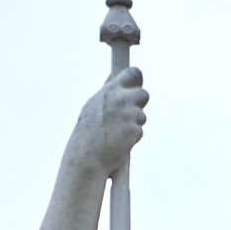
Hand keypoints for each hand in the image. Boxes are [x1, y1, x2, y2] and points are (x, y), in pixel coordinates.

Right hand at [72, 63, 147, 177]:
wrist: (86, 156)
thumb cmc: (88, 131)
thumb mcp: (93, 105)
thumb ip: (108, 91)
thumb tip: (114, 76)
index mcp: (109, 91)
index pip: (133, 73)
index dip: (136, 79)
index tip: (135, 84)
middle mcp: (120, 99)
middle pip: (143, 94)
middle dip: (138, 104)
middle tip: (128, 114)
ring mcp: (129, 115)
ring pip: (141, 115)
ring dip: (133, 123)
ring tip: (116, 132)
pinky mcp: (135, 130)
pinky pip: (139, 131)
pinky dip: (132, 137)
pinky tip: (119, 142)